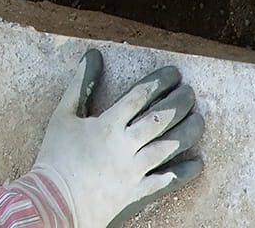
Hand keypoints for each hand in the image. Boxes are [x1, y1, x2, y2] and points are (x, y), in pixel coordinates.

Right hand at [27, 49, 204, 227]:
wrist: (56, 200)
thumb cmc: (55, 155)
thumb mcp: (62, 115)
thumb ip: (80, 84)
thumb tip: (92, 55)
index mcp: (108, 124)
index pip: (140, 96)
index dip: (159, 82)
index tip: (174, 73)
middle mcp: (126, 145)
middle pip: (160, 119)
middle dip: (179, 102)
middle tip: (190, 92)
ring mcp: (135, 169)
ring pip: (169, 146)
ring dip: (188, 131)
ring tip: (199, 118)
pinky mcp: (138, 191)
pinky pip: (167, 180)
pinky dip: (185, 171)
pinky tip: (198, 163)